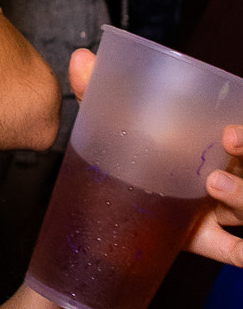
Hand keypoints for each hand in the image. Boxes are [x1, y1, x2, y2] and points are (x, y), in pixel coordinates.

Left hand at [69, 49, 242, 267]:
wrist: (110, 209)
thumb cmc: (128, 154)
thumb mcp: (115, 123)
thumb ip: (99, 92)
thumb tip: (81, 58)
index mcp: (214, 141)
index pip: (241, 134)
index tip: (230, 129)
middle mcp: (226, 172)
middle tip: (229, 141)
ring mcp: (219, 208)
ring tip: (214, 185)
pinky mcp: (205, 239)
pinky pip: (236, 250)